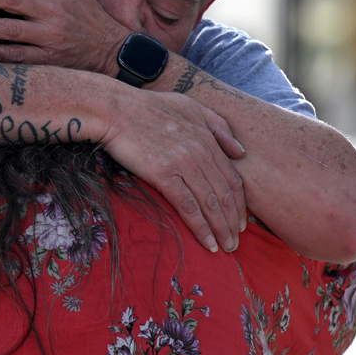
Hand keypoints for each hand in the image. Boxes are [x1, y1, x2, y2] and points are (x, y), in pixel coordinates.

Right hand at [98, 86, 246, 251]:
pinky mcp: (164, 174)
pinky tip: (207, 243)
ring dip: (221, 229)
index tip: (242, 221)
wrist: (114, 109)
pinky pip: (188, 206)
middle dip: (233, 221)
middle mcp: (200, 152)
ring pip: (210, 203)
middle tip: (236, 241)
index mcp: (207, 138)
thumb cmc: (146, 107)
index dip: (240, 203)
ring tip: (226, 247)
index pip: (233, 177)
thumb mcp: (190, 107)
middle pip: (225, 194)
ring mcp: (183, 163)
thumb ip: (218, 126)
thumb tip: (240, 151)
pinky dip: (201, 227)